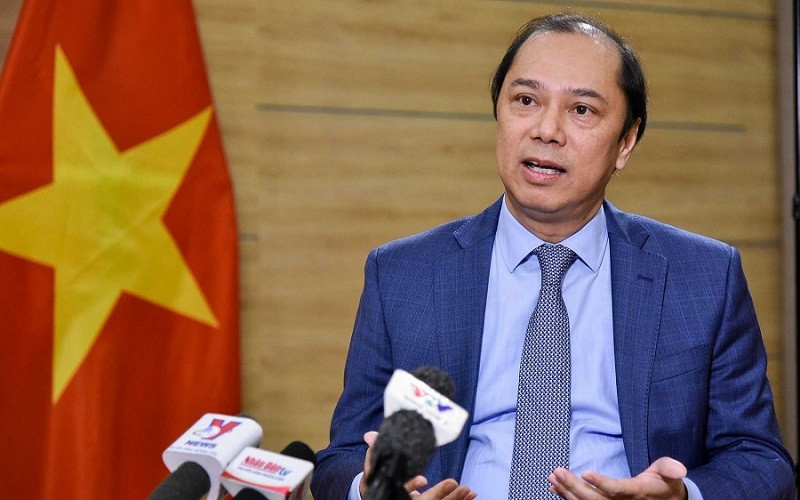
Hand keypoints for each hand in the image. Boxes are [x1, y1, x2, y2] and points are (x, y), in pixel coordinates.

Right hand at [359, 431, 476, 498]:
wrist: (381, 498)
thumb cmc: (381, 482)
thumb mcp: (375, 471)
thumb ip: (375, 454)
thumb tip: (369, 436)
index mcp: (396, 496)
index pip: (405, 494)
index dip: (413, 487)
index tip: (424, 478)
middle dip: (442, 496)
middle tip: (458, 485)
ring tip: (469, 490)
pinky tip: (471, 495)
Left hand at [548, 457, 687, 498]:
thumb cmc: (665, 484)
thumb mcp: (670, 474)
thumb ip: (670, 469)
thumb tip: (679, 469)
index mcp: (638, 493)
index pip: (617, 490)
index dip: (602, 483)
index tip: (586, 473)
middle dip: (574, 487)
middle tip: (558, 471)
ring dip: (567, 492)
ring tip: (553, 477)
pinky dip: (568, 498)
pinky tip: (556, 489)